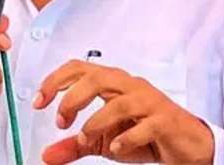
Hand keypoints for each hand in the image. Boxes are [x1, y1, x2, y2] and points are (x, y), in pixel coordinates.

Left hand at [34, 60, 213, 164]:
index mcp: (113, 83)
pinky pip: (146, 124)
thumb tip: (47, 155)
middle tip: (61, 121)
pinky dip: (127, 137)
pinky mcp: (165, 121)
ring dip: (96, 121)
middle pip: (96, 78)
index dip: (55, 80)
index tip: (39, 101)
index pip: (80, 68)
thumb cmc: (145, 134)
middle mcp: (130, 86)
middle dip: (72, 98)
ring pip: (120, 101)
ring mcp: (149, 102)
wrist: (184, 145)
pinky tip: (117, 148)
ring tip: (84, 138)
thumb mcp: (104, 141)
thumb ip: (76, 145)